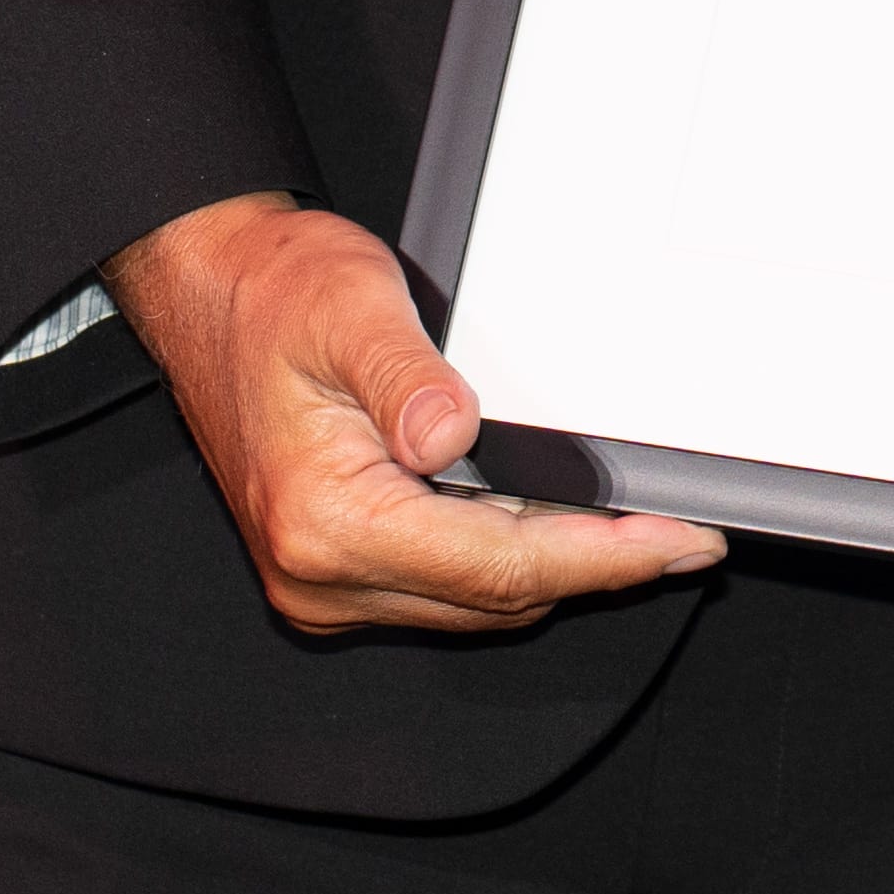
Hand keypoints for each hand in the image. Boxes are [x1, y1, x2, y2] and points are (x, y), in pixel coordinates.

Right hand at [106, 190, 725, 634]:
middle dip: (598, 565)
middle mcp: (319, 574)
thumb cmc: (272, 296)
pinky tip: (553, 517)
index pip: (501, 567)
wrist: (209, 294)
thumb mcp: (352, 309)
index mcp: (325, 522)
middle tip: (684, 533)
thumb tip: (455, 437)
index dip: (605, 558)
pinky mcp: (334, 568)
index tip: (681, 543)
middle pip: (497, 596)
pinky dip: (506, 556)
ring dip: (555, 566)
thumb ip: (409, 379)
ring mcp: (323, 581)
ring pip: (476, 600)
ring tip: (635, 525)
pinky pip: (445, 583)